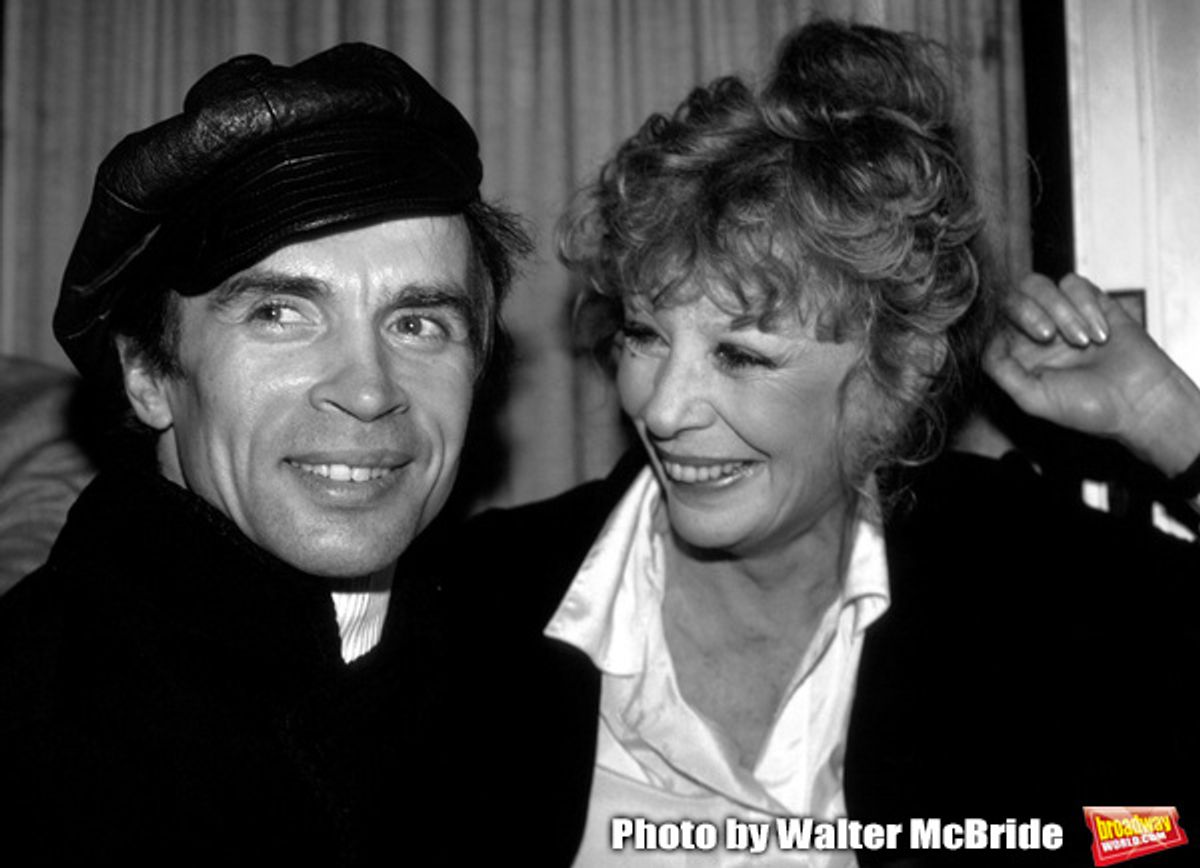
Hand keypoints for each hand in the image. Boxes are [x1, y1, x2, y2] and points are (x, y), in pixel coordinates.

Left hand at [985, 273, 1199, 475]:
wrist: (1141, 402)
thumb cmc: (1089, 408)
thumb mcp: (1032, 398)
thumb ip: (1001, 370)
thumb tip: (988, 340)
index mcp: (1017, 354)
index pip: (995, 321)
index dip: (1008, 325)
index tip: (1033, 343)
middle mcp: (1036, 332)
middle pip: (1013, 296)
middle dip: (1029, 311)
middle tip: (1050, 336)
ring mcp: (1062, 315)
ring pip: (1040, 285)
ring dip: (1062, 311)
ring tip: (1083, 342)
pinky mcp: (1090, 302)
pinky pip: (1073, 283)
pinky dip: (1086, 306)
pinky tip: (1101, 334)